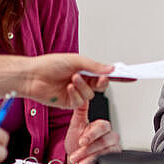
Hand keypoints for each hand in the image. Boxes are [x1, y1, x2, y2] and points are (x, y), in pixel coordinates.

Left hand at [0, 53, 114, 108]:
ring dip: (82, 86)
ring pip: (90, 95)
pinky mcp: (68, 102)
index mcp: (85, 70)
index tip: (130, 75)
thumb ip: (94, 66)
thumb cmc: (49, 64)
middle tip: (100, 78)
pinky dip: (75, 94)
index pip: (105, 73)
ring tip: (72, 79)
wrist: (32, 76)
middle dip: (101, 82)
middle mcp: (82, 81)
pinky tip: (67, 88)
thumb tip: (110, 69)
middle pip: (100, 85)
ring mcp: (76, 93)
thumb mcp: (75, 61)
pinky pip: (79, 102)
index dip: (118, 75)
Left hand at [63, 109, 119, 163]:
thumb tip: (81, 95)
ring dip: (89, 158)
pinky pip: (107, 162)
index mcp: (102, 126)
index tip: (81, 142)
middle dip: (88, 149)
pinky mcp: (113, 159)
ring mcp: (112, 148)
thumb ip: (80, 110)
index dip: (91, 135)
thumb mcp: (76, 125)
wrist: (76, 158)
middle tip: (76, 155)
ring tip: (78, 163)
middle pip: (105, 141)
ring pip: (105, 153)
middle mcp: (110, 136)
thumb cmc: (76, 142)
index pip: (101, 128)